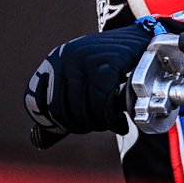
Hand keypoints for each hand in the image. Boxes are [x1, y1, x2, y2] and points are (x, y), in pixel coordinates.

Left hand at [24, 22, 157, 136]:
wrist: (146, 42)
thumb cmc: (113, 66)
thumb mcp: (81, 79)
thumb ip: (62, 105)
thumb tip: (39, 140)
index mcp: (55, 61)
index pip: (37, 104)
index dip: (53, 123)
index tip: (72, 127)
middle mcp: (66, 58)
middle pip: (61, 111)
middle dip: (81, 124)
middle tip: (98, 123)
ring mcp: (86, 60)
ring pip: (83, 110)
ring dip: (99, 123)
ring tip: (110, 120)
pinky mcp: (109, 65)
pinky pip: (104, 106)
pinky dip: (113, 121)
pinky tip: (120, 122)